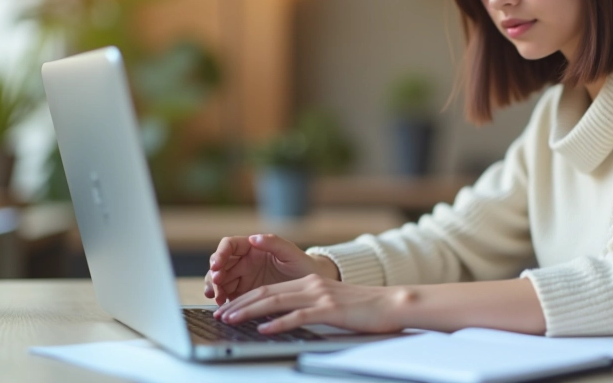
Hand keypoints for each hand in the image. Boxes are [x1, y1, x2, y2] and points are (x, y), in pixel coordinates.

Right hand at [203, 233, 338, 305]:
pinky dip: (222, 300)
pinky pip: (227, 295)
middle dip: (214, 274)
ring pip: (220, 281)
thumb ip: (274, 243)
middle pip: (220, 264)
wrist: (312, 286)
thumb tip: (254, 237)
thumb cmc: (303, 265)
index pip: (229, 245)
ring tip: (218, 298)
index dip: (220, 254)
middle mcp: (244, 261)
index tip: (217, 264)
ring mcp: (242, 278)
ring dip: (214, 288)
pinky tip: (223, 307)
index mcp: (252, 247)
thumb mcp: (291, 253)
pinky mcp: (244, 294)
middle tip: (217, 285)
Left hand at [213, 273, 407, 334]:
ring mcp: (320, 296)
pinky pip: (298, 316)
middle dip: (240, 303)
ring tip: (231, 319)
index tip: (228, 307)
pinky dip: (278, 323)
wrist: (393, 304)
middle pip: (267, 293)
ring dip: (250, 311)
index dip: (246, 298)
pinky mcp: (330, 310)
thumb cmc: (364, 309)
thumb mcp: (331, 305)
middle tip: (220, 313)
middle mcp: (312, 285)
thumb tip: (283, 322)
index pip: (270, 290)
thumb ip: (309, 308)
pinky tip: (264, 329)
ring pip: (276, 302)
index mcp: (310, 283)